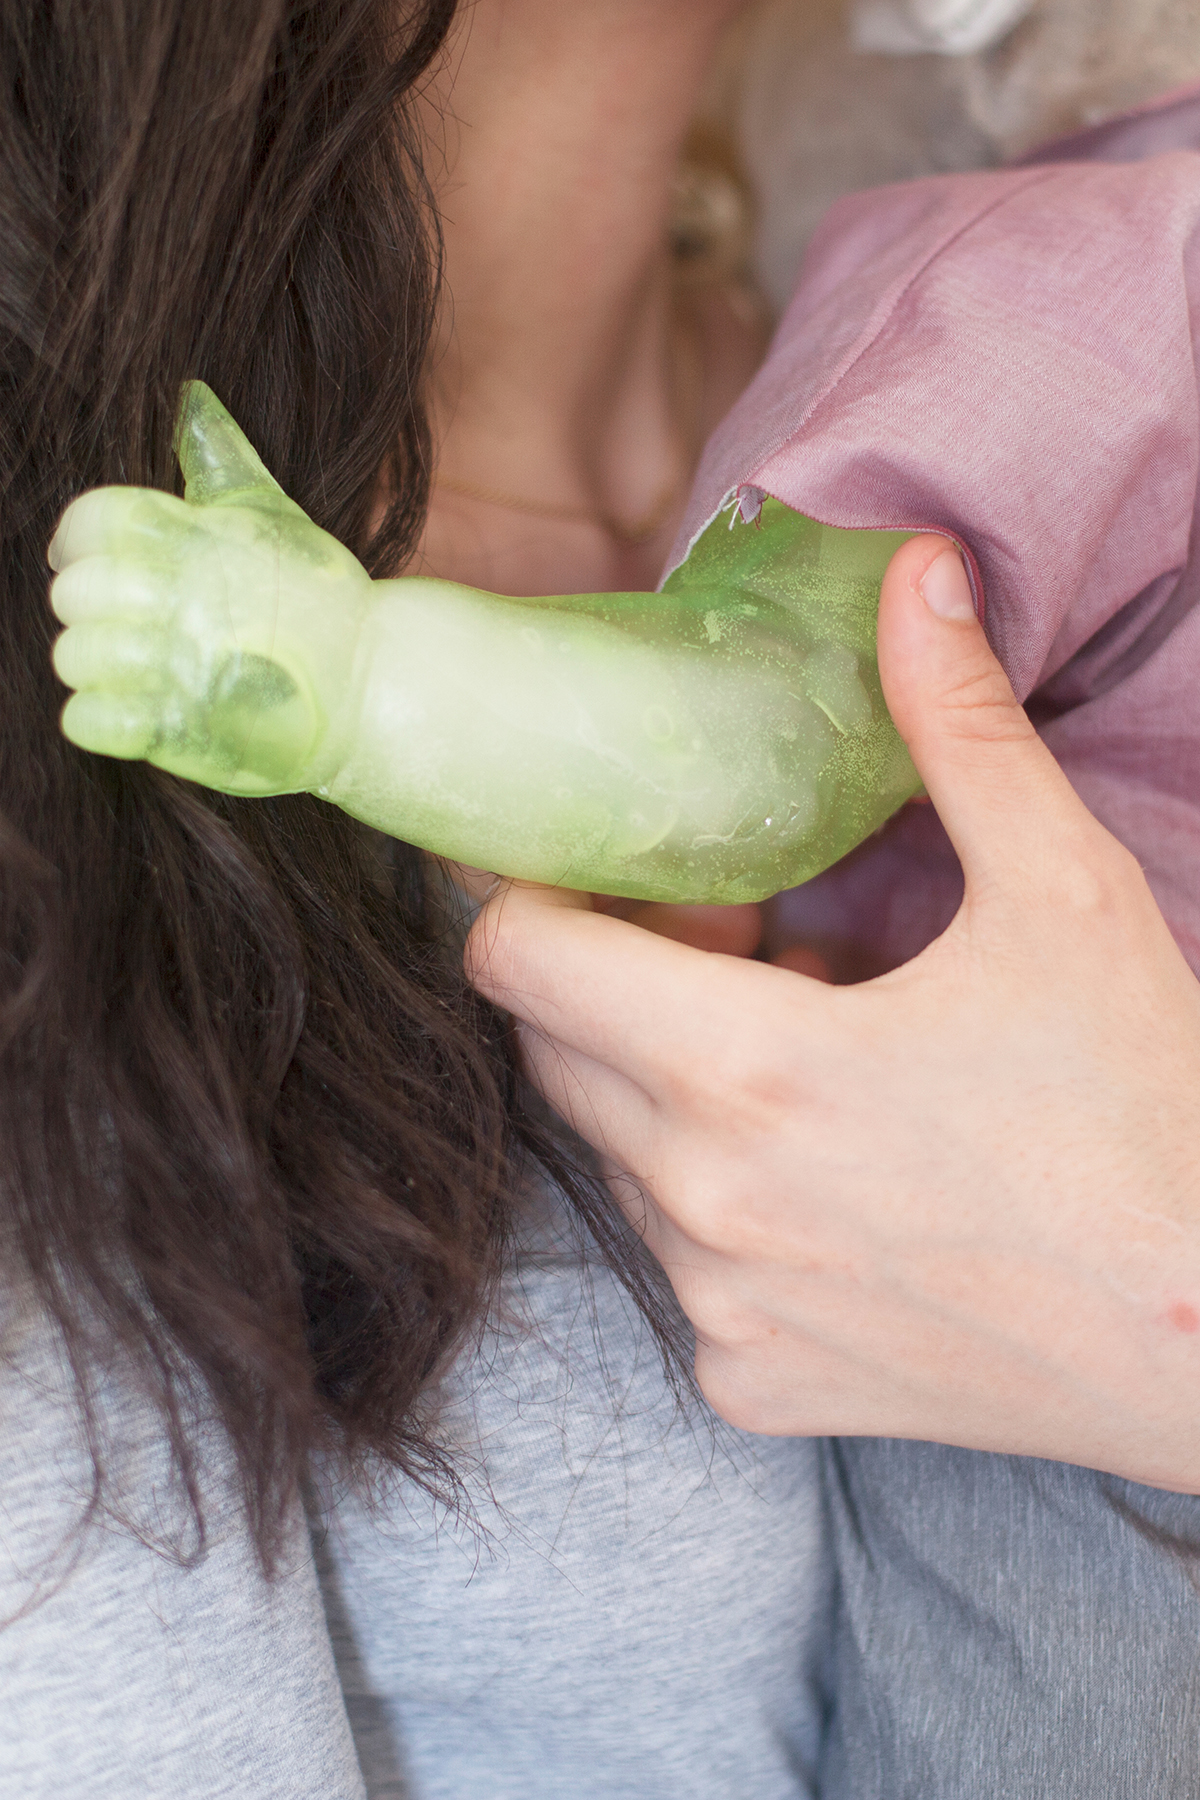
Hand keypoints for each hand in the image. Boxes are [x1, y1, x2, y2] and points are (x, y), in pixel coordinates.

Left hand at [48, 382, 374, 796]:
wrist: (374, 688)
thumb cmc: (321, 599)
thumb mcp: (273, 516)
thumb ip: (220, 457)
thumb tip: (191, 396)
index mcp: (196, 538)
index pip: (92, 520)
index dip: (83, 539)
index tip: (100, 561)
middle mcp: (181, 596)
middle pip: (75, 591)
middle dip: (92, 608)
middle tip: (128, 621)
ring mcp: (178, 665)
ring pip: (75, 655)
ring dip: (98, 664)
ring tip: (137, 668)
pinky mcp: (177, 728)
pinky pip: (89, 717)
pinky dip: (99, 714)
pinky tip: (134, 708)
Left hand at [467, 536, 1199, 1489]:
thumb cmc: (1144, 1116)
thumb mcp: (1062, 896)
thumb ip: (960, 729)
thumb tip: (915, 570)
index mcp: (746, 1068)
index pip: (513, 959)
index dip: (535, 896)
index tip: (604, 872)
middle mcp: (701, 1201)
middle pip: (553, 1050)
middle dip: (611, 982)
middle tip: (744, 948)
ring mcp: (716, 1307)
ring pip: (616, 1156)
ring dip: (671, 1093)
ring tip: (810, 1065)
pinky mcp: (746, 1385)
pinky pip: (678, 1267)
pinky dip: (724, 1211)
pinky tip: (837, 1186)